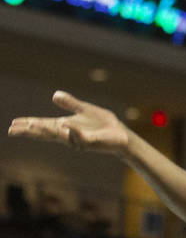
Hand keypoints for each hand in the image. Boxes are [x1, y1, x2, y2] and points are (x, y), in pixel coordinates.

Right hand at [8, 91, 130, 155]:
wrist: (120, 134)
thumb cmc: (103, 124)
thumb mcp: (85, 110)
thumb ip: (70, 104)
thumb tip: (55, 95)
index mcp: (66, 126)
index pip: (43, 125)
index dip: (29, 124)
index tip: (13, 124)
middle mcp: (68, 134)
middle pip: (45, 133)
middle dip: (30, 131)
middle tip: (12, 130)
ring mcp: (78, 140)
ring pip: (59, 136)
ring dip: (46, 131)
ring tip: (32, 126)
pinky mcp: (90, 142)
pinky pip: (80, 137)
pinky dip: (72, 132)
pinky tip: (65, 125)